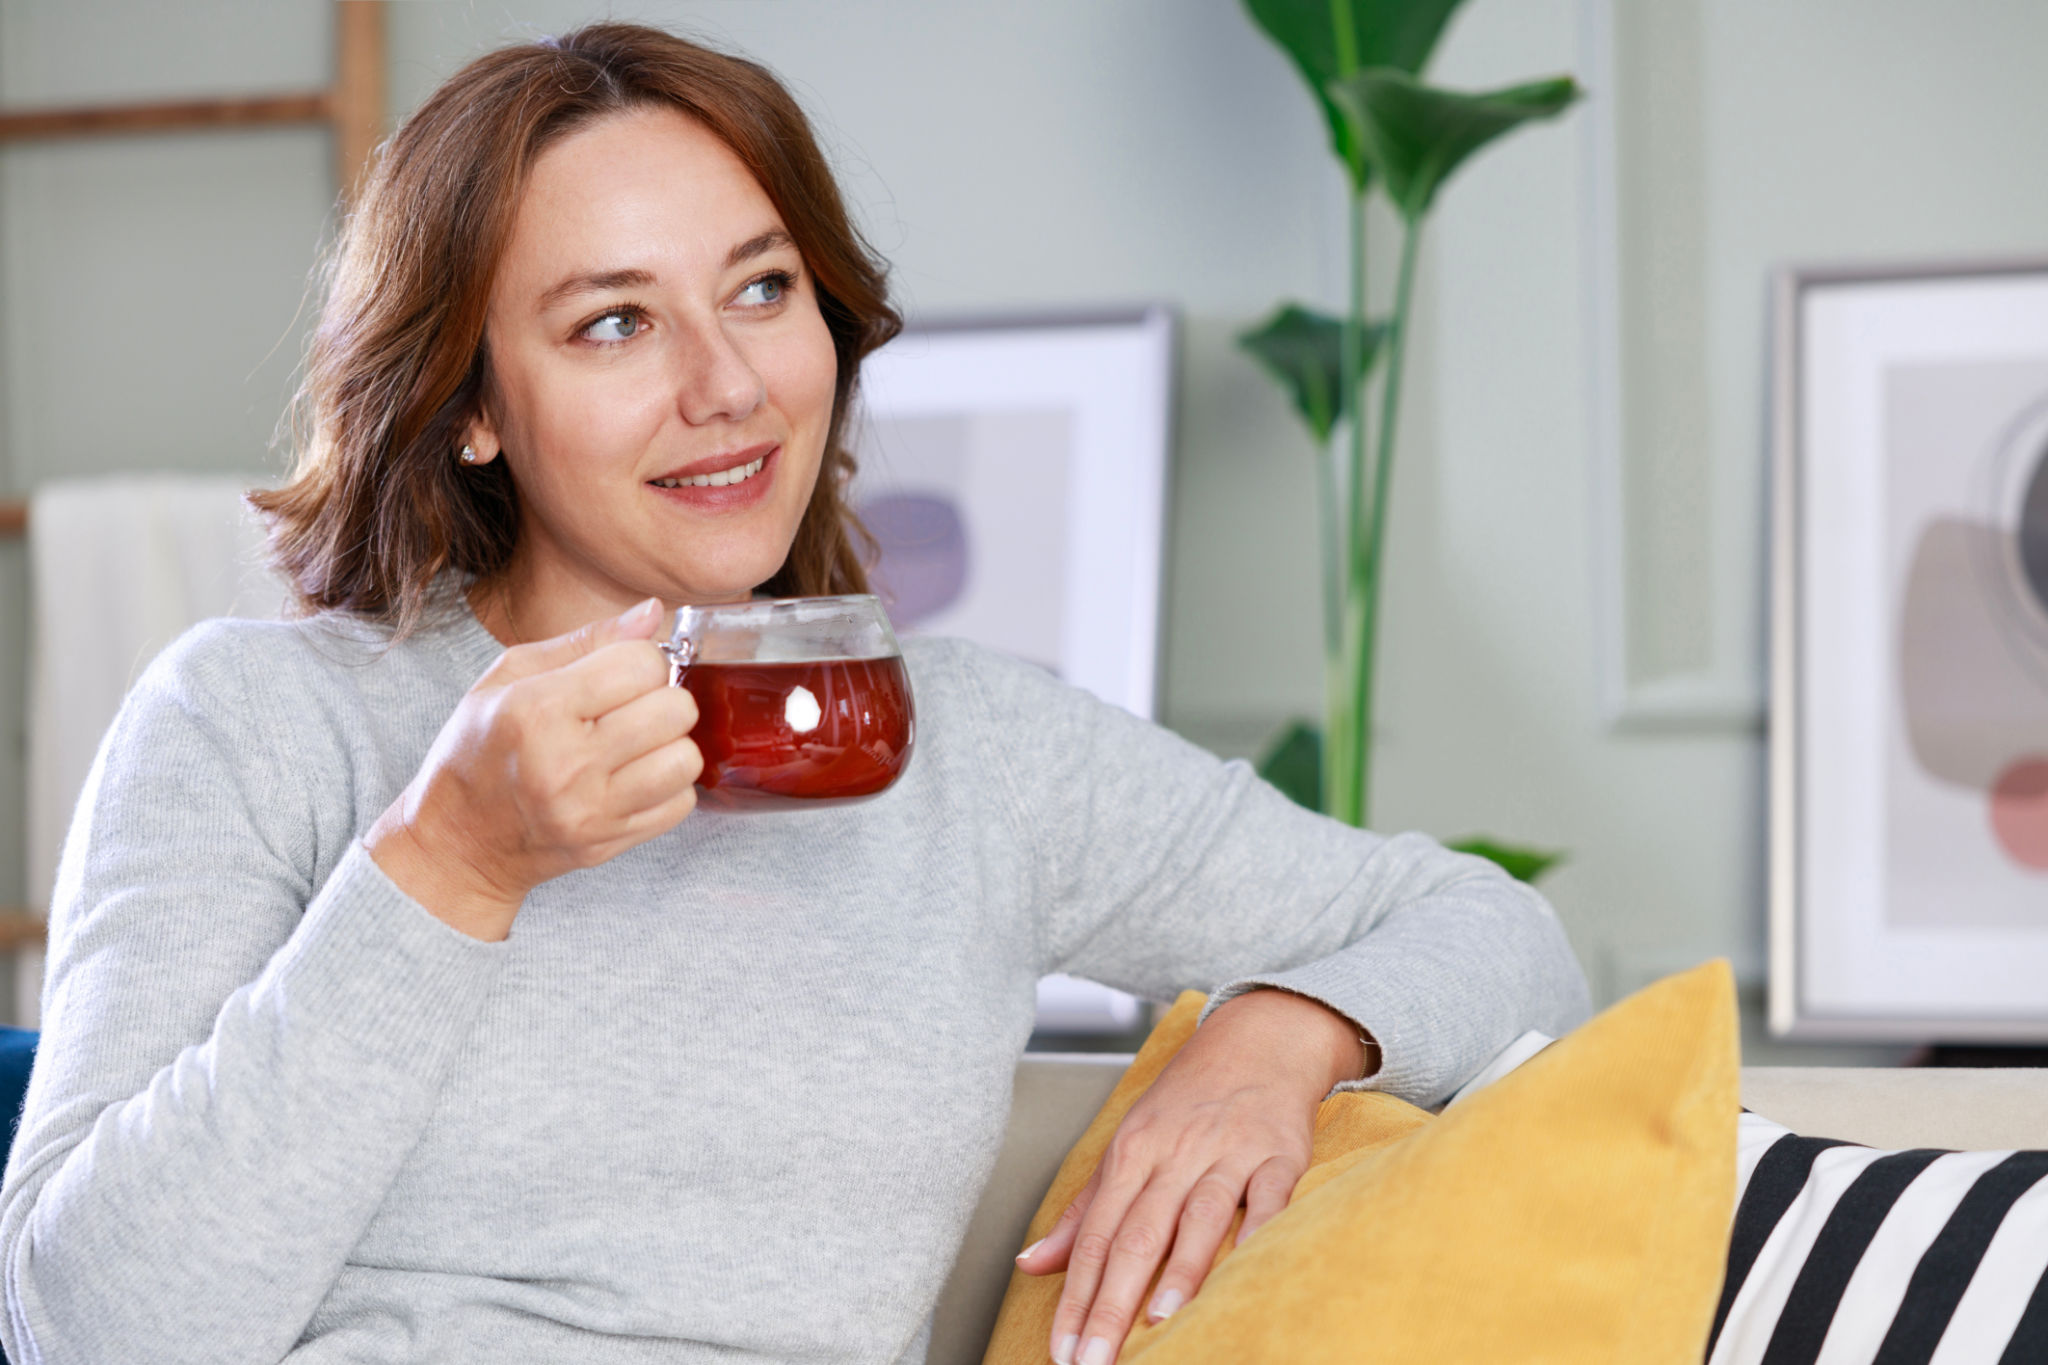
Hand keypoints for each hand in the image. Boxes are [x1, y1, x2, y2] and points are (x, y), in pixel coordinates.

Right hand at [366, 597, 700, 939]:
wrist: (459, 840)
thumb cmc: (479, 749)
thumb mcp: (510, 677)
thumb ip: (587, 640)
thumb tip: (653, 611)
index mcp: (537, 709)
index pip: (641, 663)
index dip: (640, 659)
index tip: (620, 672)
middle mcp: (567, 763)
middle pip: (675, 709)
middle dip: (663, 698)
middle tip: (631, 708)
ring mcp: (591, 810)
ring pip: (687, 759)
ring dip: (671, 744)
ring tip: (637, 744)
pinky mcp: (609, 842)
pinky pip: (681, 803)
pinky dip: (668, 786)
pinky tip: (635, 777)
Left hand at [1017, 989, 1369, 1363]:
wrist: (1258, 1039)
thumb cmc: (1187, 1102)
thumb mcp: (1128, 1145)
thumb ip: (1083, 1212)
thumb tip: (1030, 1264)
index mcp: (1131, 1153)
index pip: (1094, 1235)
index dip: (1075, 1296)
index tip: (1063, 1350)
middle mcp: (1174, 1152)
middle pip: (1136, 1235)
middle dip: (1112, 1303)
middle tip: (1095, 1360)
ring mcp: (1228, 1152)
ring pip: (1196, 1218)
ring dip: (1177, 1273)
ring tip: (1159, 1325)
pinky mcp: (1279, 1155)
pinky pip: (1267, 1199)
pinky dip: (1256, 1234)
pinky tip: (1243, 1270)